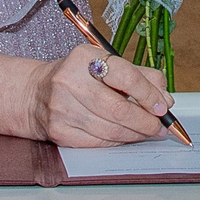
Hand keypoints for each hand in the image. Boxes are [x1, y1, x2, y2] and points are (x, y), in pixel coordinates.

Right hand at [28, 44, 169, 146]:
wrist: (34, 94)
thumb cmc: (75, 77)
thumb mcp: (105, 64)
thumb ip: (139, 76)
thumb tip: (164, 98)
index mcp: (84, 58)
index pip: (126, 77)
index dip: (149, 94)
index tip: (162, 106)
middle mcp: (70, 81)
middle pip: (119, 109)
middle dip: (146, 122)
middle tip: (160, 126)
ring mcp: (62, 108)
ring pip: (110, 129)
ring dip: (135, 134)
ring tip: (147, 132)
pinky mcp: (60, 131)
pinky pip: (98, 142)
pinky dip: (118, 141)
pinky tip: (125, 136)